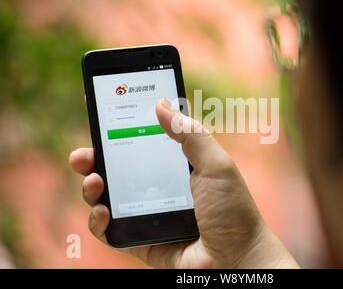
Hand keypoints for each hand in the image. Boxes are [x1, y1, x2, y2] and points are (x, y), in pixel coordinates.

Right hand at [69, 98, 298, 267]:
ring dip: (91, 187)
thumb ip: (190, 134)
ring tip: (94, 180)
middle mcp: (156, 186)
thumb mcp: (216, 165)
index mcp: (174, 166)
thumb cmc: (232, 210)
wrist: (237, 258)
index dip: (120, 128)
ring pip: (107, 196)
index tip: (100, 113)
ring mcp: (146, 213)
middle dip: (94, 157)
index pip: (141, 141)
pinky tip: (103, 211)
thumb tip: (160, 104)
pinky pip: (109, 230)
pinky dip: (98, 221)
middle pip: (117, 167)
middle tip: (83, 153)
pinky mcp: (139, 239)